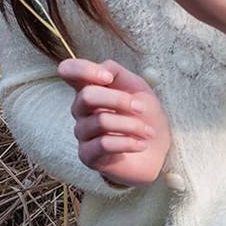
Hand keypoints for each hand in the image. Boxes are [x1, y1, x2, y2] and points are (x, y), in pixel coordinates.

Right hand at [57, 57, 171, 187]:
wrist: (157, 146)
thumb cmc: (143, 112)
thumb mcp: (134, 85)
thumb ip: (115, 72)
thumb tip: (102, 70)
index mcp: (89, 86)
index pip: (68, 70)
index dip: (84, 70)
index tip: (108, 78)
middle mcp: (80, 109)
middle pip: (87, 96)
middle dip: (119, 100)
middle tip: (141, 108)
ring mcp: (82, 132)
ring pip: (101, 121)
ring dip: (131, 125)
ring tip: (147, 132)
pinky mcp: (87, 155)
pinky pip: (103, 144)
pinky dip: (127, 142)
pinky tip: (141, 144)